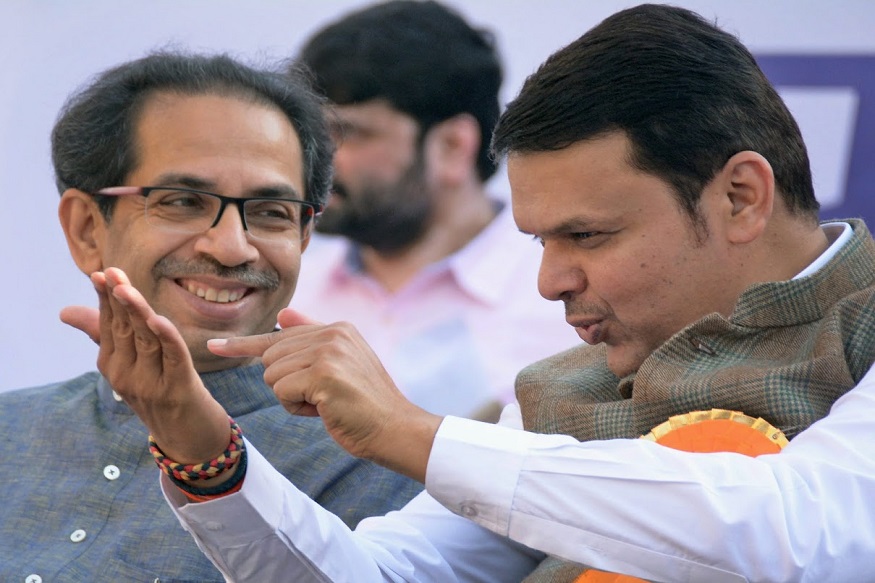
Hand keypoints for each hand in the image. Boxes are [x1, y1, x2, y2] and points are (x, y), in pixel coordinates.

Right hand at [63, 267, 229, 464]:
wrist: (187, 436)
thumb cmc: (159, 391)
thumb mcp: (131, 362)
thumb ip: (103, 334)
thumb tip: (65, 311)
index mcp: (113, 366)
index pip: (109, 326)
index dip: (107, 299)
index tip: (103, 273)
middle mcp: (127, 375)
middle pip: (124, 330)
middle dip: (120, 300)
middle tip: (114, 274)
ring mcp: (151, 384)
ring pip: (145, 340)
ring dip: (138, 313)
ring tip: (128, 289)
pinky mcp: (178, 389)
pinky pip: (173, 358)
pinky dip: (167, 337)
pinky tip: (159, 320)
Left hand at [208, 308, 442, 481]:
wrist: (395, 429)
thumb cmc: (365, 404)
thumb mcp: (339, 366)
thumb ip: (312, 340)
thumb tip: (283, 314)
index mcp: (337, 328)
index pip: (280, 334)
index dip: (244, 346)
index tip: (213, 346)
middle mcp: (332, 333)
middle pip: (271, 357)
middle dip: (287, 385)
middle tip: (321, 398)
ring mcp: (329, 351)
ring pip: (272, 375)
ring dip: (292, 399)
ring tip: (326, 404)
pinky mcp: (323, 374)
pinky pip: (281, 391)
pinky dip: (296, 408)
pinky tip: (324, 410)